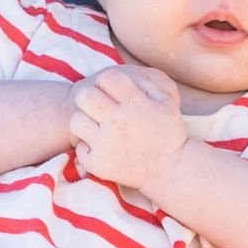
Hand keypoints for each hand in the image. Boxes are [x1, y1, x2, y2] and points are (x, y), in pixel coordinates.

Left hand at [68, 66, 187, 191]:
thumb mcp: (167, 102)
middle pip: (85, 96)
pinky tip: (101, 146)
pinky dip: (89, 147)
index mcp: (135, 103)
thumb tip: (123, 77)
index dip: (107, 81)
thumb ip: (146, 84)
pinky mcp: (99, 164)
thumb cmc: (168, 133)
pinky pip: (80, 148)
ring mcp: (106, 144)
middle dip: (90, 97)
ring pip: (76, 121)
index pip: (107, 79)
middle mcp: (118, 121)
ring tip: (97, 126)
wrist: (170, 170)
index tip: (110, 90)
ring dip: (85, 121)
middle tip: (97, 105)